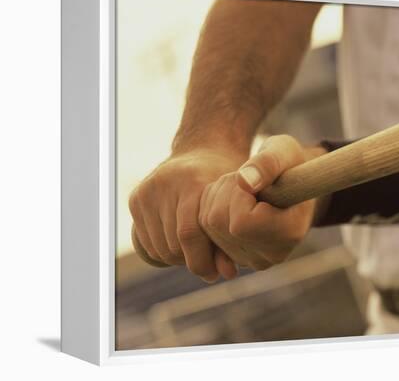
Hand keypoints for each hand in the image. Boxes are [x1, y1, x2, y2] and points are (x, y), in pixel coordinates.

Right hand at [129, 148, 246, 281]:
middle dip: (192, 260)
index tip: (216, 274)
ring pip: (158, 248)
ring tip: (196, 252)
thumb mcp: (235, 206)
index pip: (189, 234)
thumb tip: (227, 275)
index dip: (202, 261)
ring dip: (178, 258)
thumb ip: (230, 238)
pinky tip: (180, 244)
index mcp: (192, 182)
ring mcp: (147, 190)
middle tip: (208, 262)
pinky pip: (147, 243)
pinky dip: (164, 250)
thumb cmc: (227, 184)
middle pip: (173, 245)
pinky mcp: (136, 198)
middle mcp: (165, 183)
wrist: (206, 150)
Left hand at [198, 135, 315, 270]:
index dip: (240, 194)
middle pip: (220, 223)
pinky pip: (204, 230)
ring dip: (217, 196)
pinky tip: (233, 199)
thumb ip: (268, 163)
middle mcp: (272, 255)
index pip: (242, 222)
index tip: (257, 181)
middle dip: (226, 192)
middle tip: (249, 180)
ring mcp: (251, 259)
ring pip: (209, 225)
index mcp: (291, 233)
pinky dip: (211, 206)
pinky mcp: (235, 257)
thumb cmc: (290, 164)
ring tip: (243, 188)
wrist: (293, 184)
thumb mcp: (284, 151)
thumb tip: (244, 182)